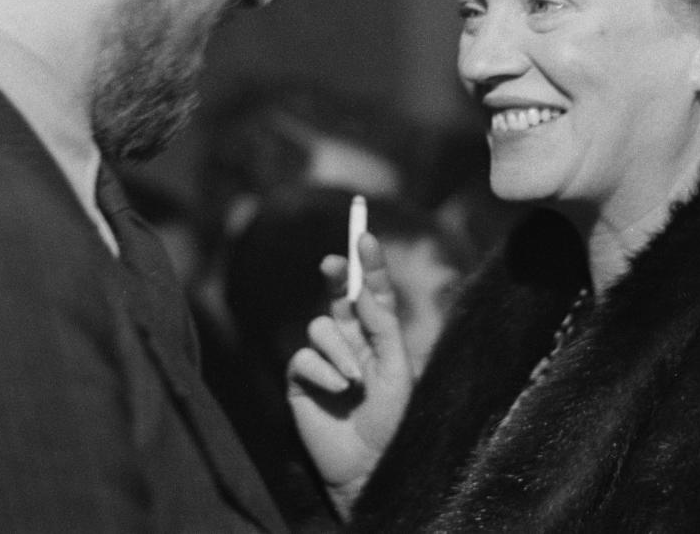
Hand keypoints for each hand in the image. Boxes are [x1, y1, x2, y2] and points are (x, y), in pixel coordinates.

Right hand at [286, 233, 412, 518]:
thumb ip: (381, 327)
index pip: (373, 291)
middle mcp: (350, 340)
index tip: (365, 234)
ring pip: (321, 326)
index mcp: (378, 335)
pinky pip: (304, 357)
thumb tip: (361, 291)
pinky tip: (337, 391)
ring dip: (340, 350)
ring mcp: (324, 358)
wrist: (370, 464)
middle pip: (339, 295)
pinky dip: (323, 371)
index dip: (369, 263)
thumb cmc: (392, 418)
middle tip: (333, 263)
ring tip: (355, 381)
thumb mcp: (398, 367)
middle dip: (337, 275)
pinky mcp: (301, 379)